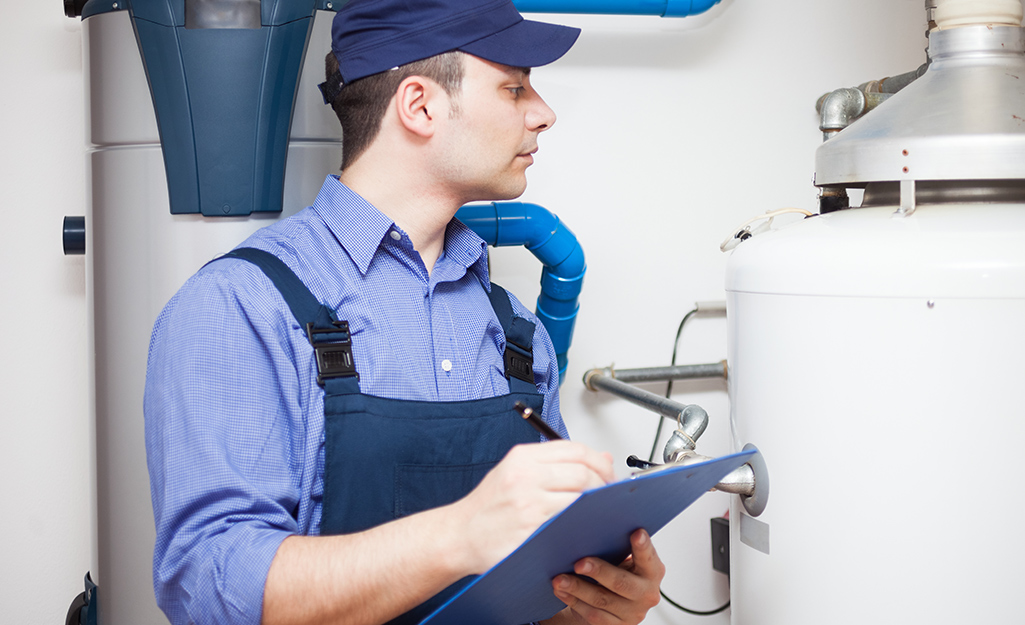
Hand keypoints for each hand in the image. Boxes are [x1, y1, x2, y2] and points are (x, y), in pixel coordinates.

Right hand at [452, 441, 614, 573]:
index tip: (607, 475)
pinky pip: (569, 524)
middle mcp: (525, 476)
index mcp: (522, 457)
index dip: (599, 462)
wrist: (459, 535)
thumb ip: (558, 463)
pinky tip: (584, 528)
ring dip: (597, 507)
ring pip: (580, 498)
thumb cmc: (488, 507)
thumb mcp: (517, 472)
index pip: (576, 450)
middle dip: (603, 486)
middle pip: (583, 472)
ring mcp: (527, 504)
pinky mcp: (531, 530)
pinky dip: (583, 525)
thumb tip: (603, 459)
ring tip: (598, 513)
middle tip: (608, 498)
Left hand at [545, 529, 665, 624]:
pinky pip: (593, 615)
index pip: (649, 558)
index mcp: (653, 571)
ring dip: (577, 588)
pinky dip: (574, 601)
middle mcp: (647, 594)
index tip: (636, 532)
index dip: (643, 547)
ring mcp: (633, 613)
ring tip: (559, 579)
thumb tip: (589, 525)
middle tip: (579, 563)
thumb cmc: (618, 569)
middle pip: (622, 583)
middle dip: (599, 571)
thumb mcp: (623, 558)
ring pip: (602, 600)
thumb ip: (617, 546)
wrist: (616, 603)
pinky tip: (561, 591)